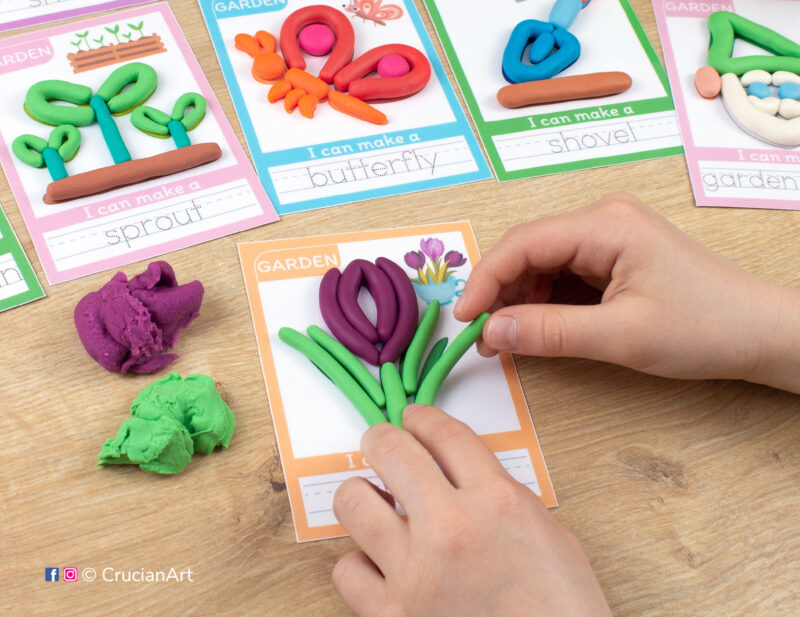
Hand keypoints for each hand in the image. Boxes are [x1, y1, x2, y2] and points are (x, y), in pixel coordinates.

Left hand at [332, 404, 610, 616]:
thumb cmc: (560, 609)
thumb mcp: (546, 533)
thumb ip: (499, 494)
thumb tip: (458, 473)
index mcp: (497, 502)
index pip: (444, 433)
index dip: (423, 417)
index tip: (414, 418)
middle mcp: (451, 528)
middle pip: (391, 451)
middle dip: (382, 438)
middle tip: (382, 444)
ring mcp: (415, 573)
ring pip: (353, 502)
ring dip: (362, 494)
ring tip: (374, 503)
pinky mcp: (392, 615)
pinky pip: (347, 570)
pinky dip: (360, 562)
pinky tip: (379, 564)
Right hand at [454, 193, 799, 392]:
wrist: (761, 332)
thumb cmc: (705, 328)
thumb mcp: (621, 336)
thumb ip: (550, 332)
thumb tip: (491, 330)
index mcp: (606, 225)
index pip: (523, 243)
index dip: (485, 280)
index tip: (464, 319)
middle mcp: (603, 219)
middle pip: (529, 250)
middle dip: (500, 292)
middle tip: (484, 337)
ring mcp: (609, 235)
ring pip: (542, 263)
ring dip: (519, 299)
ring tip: (505, 338)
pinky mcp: (614, 255)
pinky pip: (563, 273)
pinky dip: (542, 301)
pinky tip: (535, 326)